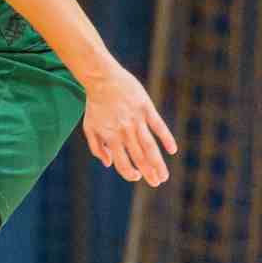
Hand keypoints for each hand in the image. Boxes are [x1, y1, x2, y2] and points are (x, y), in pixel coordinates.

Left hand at [83, 65, 175, 185]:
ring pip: (150, 146)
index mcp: (110, 137)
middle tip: (157, 183)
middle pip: (139, 157)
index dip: (129, 172)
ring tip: (164, 175)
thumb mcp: (89, 127)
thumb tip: (108, 164)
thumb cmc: (96, 105)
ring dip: (158, 162)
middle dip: (148, 172)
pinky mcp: (146, 109)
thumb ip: (97, 147)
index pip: (122, 162)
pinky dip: (166, 139)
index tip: (137, 177)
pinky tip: (173, 150)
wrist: (102, 79)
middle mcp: (124, 131)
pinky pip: (159, 126)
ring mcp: (137, 120)